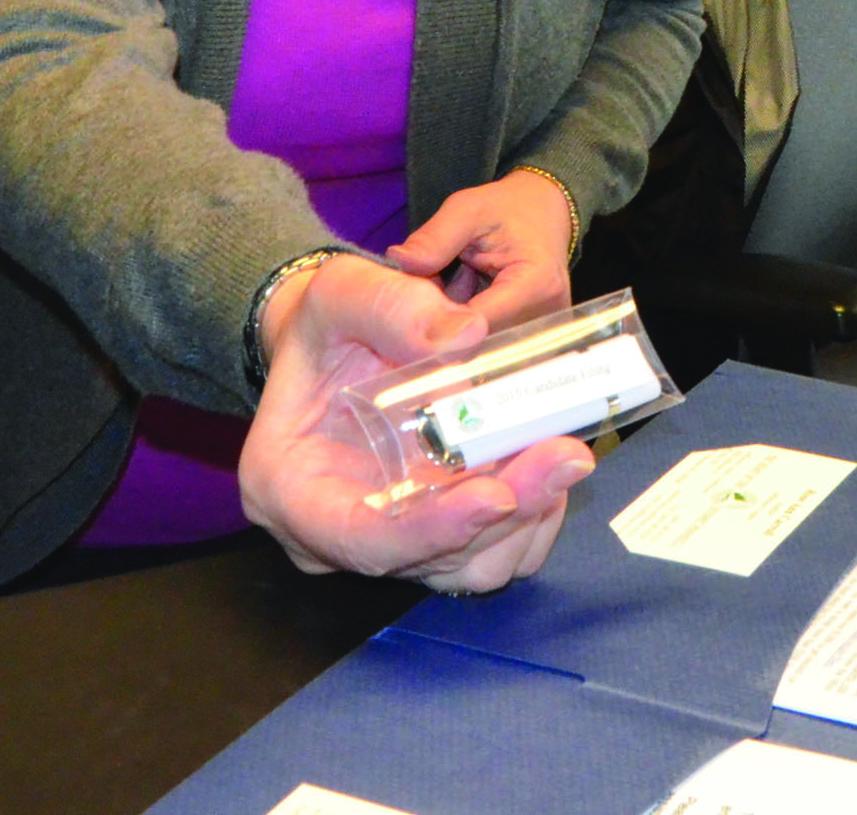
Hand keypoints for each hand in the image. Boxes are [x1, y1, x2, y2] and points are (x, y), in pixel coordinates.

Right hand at [238, 253, 592, 591]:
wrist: (341, 346)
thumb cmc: (327, 328)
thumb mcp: (342, 292)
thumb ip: (392, 306)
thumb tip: (466, 335)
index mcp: (291, 489)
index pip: (360, 538)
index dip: (431, 529)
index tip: (496, 496)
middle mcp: (339, 534)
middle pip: (433, 558)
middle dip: (508, 512)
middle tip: (565, 455)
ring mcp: (394, 542)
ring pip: (474, 565)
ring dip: (530, 516)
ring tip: (563, 451)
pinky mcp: (436, 538)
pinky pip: (496, 551)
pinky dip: (534, 515)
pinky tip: (549, 459)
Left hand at [384, 170, 574, 330]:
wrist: (546, 213)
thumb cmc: (508, 208)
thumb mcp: (468, 209)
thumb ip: (435, 237)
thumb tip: (398, 262)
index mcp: (535, 286)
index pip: (476, 323)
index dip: (437, 319)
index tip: (408, 304)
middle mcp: (545, 319)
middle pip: (477, 340)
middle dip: (443, 320)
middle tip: (431, 285)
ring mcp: (540, 334)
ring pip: (479, 346)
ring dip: (454, 323)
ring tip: (452, 283)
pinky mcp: (531, 341)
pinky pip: (488, 343)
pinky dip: (466, 325)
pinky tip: (463, 295)